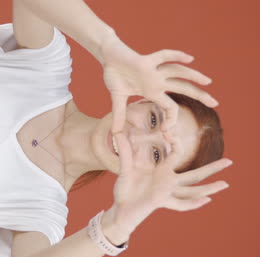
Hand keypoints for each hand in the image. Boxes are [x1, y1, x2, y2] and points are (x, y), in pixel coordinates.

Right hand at [100, 37, 217, 132]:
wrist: (109, 56)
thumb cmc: (115, 75)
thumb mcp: (117, 98)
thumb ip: (119, 114)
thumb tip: (114, 133)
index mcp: (152, 91)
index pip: (169, 107)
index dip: (171, 119)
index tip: (166, 131)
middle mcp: (157, 81)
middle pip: (182, 88)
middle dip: (199, 95)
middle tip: (215, 104)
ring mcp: (153, 71)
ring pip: (177, 72)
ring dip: (193, 76)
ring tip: (208, 81)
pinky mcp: (146, 61)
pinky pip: (163, 56)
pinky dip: (176, 56)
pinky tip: (190, 58)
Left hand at [106, 132, 231, 232]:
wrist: (120, 207)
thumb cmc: (126, 189)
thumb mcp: (126, 168)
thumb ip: (125, 152)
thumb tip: (118, 133)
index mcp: (162, 171)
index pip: (177, 154)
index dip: (176, 143)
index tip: (169, 132)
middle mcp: (169, 182)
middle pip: (195, 175)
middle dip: (212, 168)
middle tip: (229, 161)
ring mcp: (167, 193)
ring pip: (192, 190)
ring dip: (209, 188)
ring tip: (226, 184)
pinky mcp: (161, 202)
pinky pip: (180, 204)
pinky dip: (192, 203)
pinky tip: (206, 200)